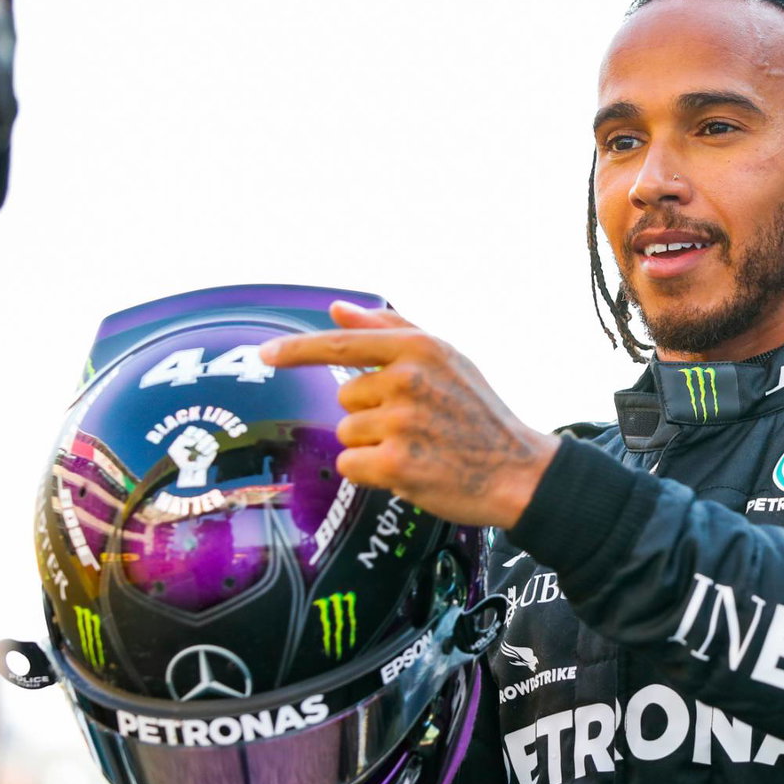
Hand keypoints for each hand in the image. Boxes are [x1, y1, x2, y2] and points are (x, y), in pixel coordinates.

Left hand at [259, 302, 558, 527]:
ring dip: (374, 446)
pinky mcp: (395, 464)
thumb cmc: (480, 414)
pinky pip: (352, 465)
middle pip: (346, 400)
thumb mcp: (447, 358)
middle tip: (419, 426)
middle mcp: (407, 380)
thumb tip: (338, 309)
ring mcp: (401, 423)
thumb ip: (390, 330)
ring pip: (347, 435)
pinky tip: (411, 470)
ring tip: (419, 448)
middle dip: (371, 415)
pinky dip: (373, 474)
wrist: (519, 472)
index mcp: (419, 348)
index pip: (342, 346)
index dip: (297, 351)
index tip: (264, 355)